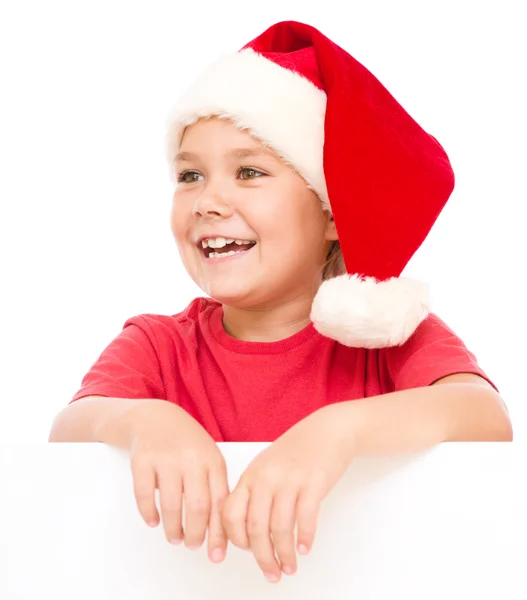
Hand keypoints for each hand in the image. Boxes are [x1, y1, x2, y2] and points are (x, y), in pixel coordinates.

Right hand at [127, 400, 229, 562]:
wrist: (156, 417)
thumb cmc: (188, 444)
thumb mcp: (208, 460)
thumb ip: (216, 490)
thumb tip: (221, 533)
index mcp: (213, 461)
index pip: (220, 503)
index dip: (219, 533)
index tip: (217, 555)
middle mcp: (191, 459)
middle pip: (197, 507)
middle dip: (195, 534)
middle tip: (192, 545)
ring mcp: (166, 459)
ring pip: (171, 504)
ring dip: (172, 528)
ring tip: (174, 538)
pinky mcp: (142, 460)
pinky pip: (144, 495)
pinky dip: (148, 513)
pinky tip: (153, 521)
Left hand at [221, 404, 355, 582]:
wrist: (327, 430)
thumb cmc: (297, 451)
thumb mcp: (266, 467)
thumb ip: (255, 493)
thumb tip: (248, 531)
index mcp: (251, 476)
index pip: (231, 515)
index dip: (238, 540)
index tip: (249, 553)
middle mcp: (266, 478)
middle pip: (255, 528)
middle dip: (262, 557)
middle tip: (271, 574)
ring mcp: (290, 480)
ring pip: (280, 528)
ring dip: (284, 554)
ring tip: (289, 567)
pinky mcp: (313, 483)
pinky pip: (305, 518)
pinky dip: (304, 538)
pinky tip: (304, 549)